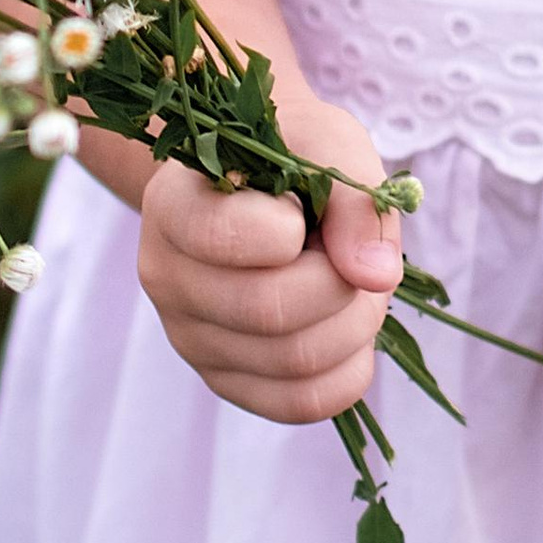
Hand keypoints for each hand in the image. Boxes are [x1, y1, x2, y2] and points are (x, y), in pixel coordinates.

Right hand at [136, 87, 403, 424]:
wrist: (260, 182)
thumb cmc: (291, 153)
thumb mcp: (326, 140)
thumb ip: (353, 196)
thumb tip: (376, 275)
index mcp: (172, 206)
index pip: (223, 238)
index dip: (289, 229)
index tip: (301, 208)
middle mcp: (166, 278)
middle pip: (270, 310)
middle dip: (342, 283)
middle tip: (354, 253)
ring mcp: (190, 338)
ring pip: (294, 362)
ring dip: (355, 322)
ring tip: (352, 282)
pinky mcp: (225, 380)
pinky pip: (301, 402)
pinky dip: (349, 368)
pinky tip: (347, 326)